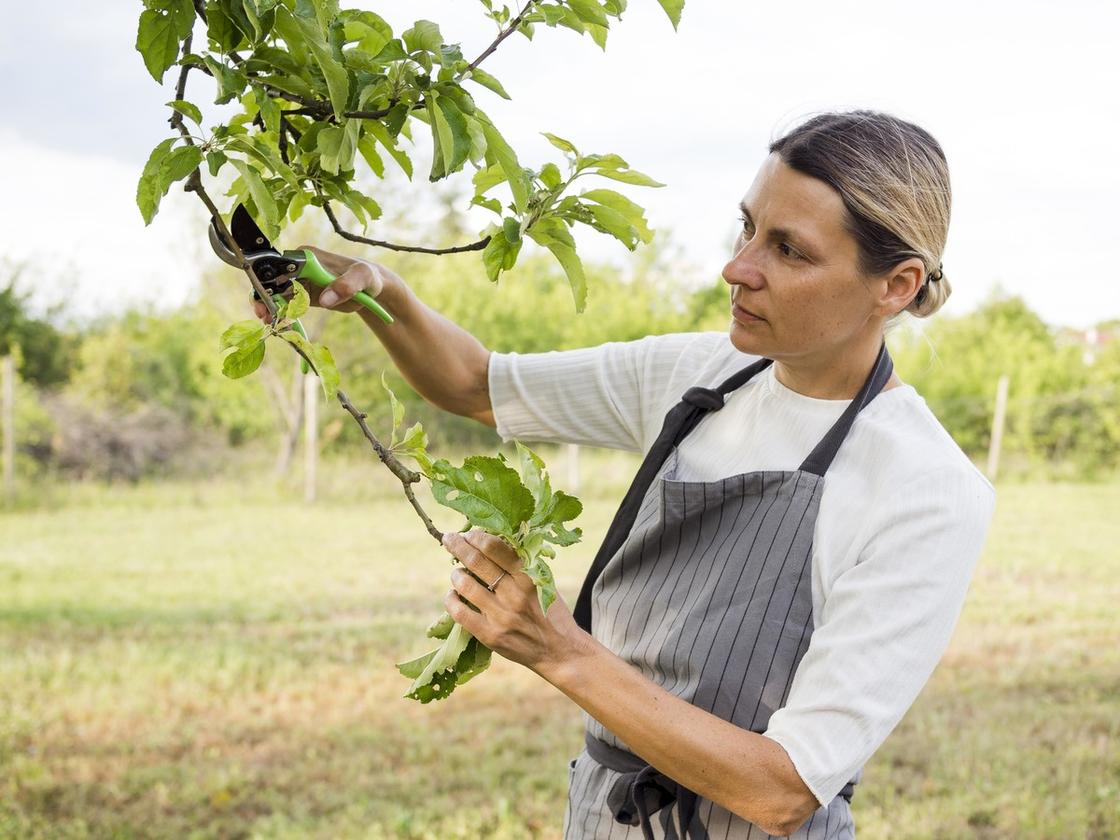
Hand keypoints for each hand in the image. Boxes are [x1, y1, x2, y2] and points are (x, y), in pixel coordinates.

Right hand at [253, 245, 393, 320]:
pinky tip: (281, 324)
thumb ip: (346, 285)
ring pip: (275, 294)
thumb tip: (326, 299)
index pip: (281, 267)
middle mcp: (299, 266)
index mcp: (308, 256)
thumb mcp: (363, 278)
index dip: (270, 283)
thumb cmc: (368, 277)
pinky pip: (286, 304)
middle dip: (265, 298)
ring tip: (270, 322)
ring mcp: (299, 281)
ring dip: (270, 308)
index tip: (268, 301)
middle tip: (265, 316)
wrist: (371, 288)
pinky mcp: (302, 295)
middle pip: (272, 281)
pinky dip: (281, 314)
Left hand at [441, 528, 587, 675]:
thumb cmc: (550, 612)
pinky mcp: (490, 635)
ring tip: (456, 573)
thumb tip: (490, 542)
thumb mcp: (543, 582)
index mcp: (529, 576)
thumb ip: (520, 565)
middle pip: (476, 562)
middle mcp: (514, 594)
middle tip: (449, 539)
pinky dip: (451, 600)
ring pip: (465, 585)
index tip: (469, 533)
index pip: (495, 547)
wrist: (560, 651)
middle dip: (458, 546)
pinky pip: (460, 613)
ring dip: (456, 574)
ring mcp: (501, 616)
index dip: (477, 536)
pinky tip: (453, 595)